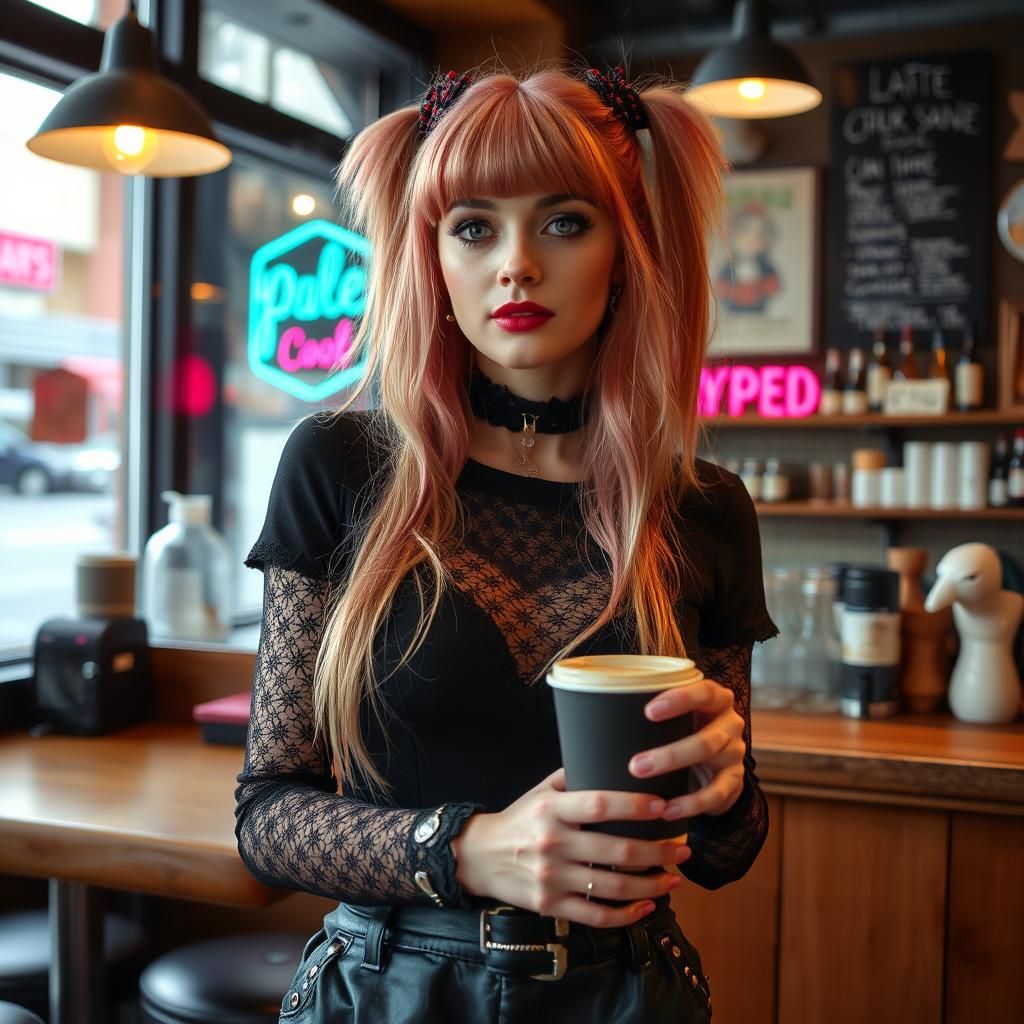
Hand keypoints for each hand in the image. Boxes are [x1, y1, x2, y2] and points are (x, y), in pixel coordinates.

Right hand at [451, 767, 691, 927]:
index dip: (634, 806)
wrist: (478, 857)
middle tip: (683, 848)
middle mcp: (552, 842)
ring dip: (651, 885)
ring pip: (612, 885)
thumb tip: (613, 756)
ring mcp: (551, 877)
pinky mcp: (550, 905)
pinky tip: (647, 907)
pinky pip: (596, 915)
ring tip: (674, 878)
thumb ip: (573, 776)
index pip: (598, 805)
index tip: (664, 807)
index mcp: (552, 809)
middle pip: (615, 849)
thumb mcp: (540, 790)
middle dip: (657, 851)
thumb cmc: (519, 819)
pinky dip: (626, 915)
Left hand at [627, 679, 745, 820]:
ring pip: (710, 761)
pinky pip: (715, 794)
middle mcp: (729, 723)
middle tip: (635, 765)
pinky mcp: (734, 781)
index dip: (680, 699)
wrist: (715, 767)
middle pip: (706, 737)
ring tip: (646, 785)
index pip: (705, 692)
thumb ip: (653, 713)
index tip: (648, 711)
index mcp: (715, 700)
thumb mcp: (676, 718)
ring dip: (675, 774)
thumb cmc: (683, 732)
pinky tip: (666, 811)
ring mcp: (734, 753)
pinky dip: (690, 804)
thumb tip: (597, 715)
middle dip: (670, 753)